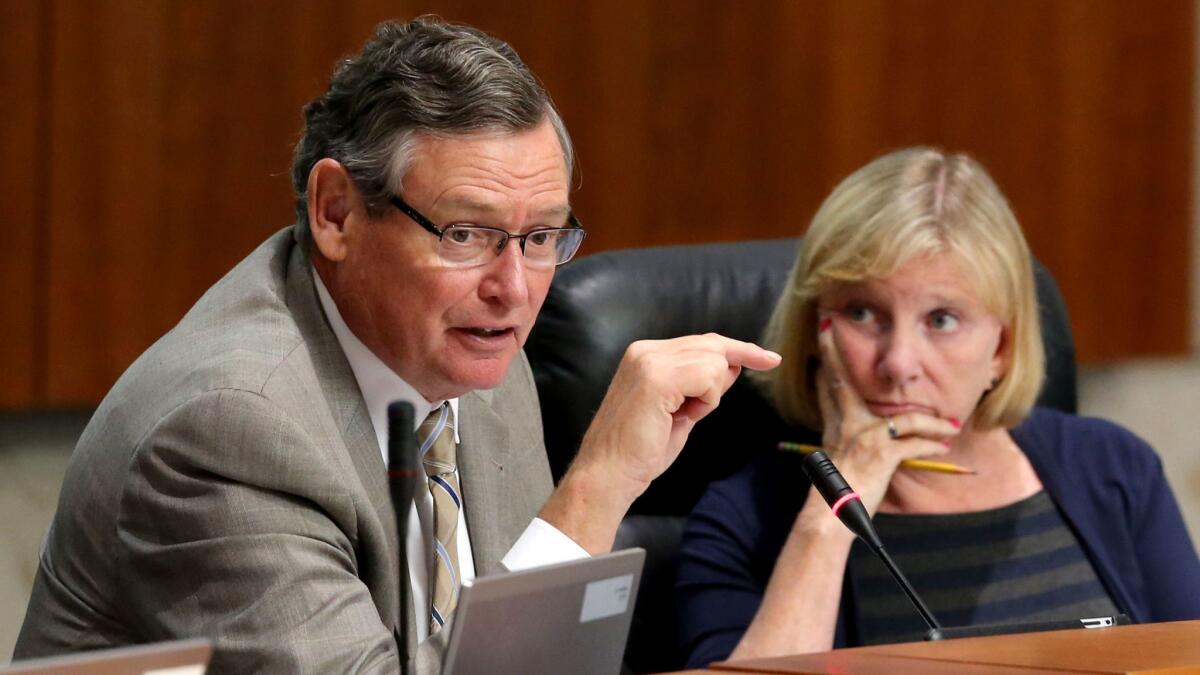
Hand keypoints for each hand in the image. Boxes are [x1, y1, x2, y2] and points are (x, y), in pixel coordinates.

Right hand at [540, 333, 780, 552]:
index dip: (740, 350)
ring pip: (715, 361)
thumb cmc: (640, 451)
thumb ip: (702, 386)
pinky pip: (709, 377)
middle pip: (713, 346)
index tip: (770, 359)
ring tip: (678, 417)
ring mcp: (649, 361)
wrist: (608, 474)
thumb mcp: (681, 411)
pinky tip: (682, 416)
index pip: (703, 342)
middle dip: (728, 374)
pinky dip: (706, 401)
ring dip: (709, 396)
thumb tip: (733, 366)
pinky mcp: (657, 378)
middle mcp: (645, 351)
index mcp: (645, 355)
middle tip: (717, 399)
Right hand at [813, 316, 958, 512]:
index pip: (829, 384)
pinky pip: (914, 444)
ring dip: (932, 424)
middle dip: (837, 353)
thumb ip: (840, 428)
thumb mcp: (833, 452)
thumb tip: (842, 415)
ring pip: (905, 419)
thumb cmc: (837, 488)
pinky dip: (931, 446)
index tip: (824, 329)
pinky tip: (943, 449)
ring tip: (949, 428)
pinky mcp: (882, 456)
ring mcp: (864, 438)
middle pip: (843, 382)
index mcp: (837, 424)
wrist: (832, 512)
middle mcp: (847, 425)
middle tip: (832, 326)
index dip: (827, 356)